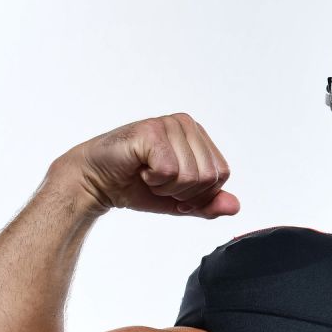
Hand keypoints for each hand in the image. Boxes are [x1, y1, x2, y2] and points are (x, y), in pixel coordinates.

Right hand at [53, 113, 239, 217]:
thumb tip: (235, 206)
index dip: (199, 194)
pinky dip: (153, 181)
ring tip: (147, 175)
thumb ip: (208, 203)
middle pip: (210, 176)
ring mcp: (169, 125)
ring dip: (166, 187)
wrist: (96, 183)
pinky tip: (139, 169)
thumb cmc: (137, 186)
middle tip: (158, 183)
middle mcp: (186, 124)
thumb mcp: (180, 201)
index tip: (175, 191)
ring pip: (191, 175)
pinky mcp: (150, 132)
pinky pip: (169, 171)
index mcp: (198, 136)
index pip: (222, 174)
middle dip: (184, 192)